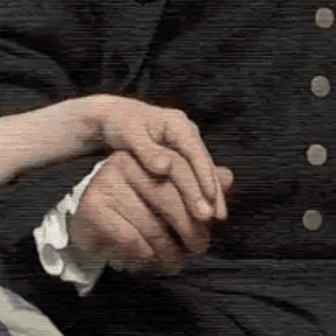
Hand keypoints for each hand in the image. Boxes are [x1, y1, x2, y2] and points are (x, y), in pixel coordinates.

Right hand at [67, 99, 234, 271]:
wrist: (93, 226)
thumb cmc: (136, 209)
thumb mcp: (169, 196)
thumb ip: (197, 187)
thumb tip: (228, 177)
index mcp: (144, 153)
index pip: (180, 169)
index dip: (202, 194)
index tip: (217, 219)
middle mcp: (122, 162)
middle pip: (167, 195)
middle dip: (189, 226)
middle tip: (201, 247)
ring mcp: (104, 184)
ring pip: (151, 223)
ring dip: (169, 249)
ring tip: (176, 261)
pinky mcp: (92, 208)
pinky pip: (131, 238)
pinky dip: (146, 254)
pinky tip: (152, 260)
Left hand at [74, 96, 229, 226]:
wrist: (117, 116)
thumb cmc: (120, 125)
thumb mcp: (129, 135)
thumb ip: (147, 151)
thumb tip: (165, 167)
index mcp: (176, 124)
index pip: (194, 152)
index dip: (204, 176)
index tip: (209, 198)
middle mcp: (186, 132)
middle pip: (203, 163)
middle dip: (212, 190)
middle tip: (218, 216)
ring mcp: (186, 143)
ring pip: (202, 171)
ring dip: (211, 194)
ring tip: (218, 219)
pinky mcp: (182, 154)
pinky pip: (194, 174)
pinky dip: (199, 192)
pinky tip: (203, 211)